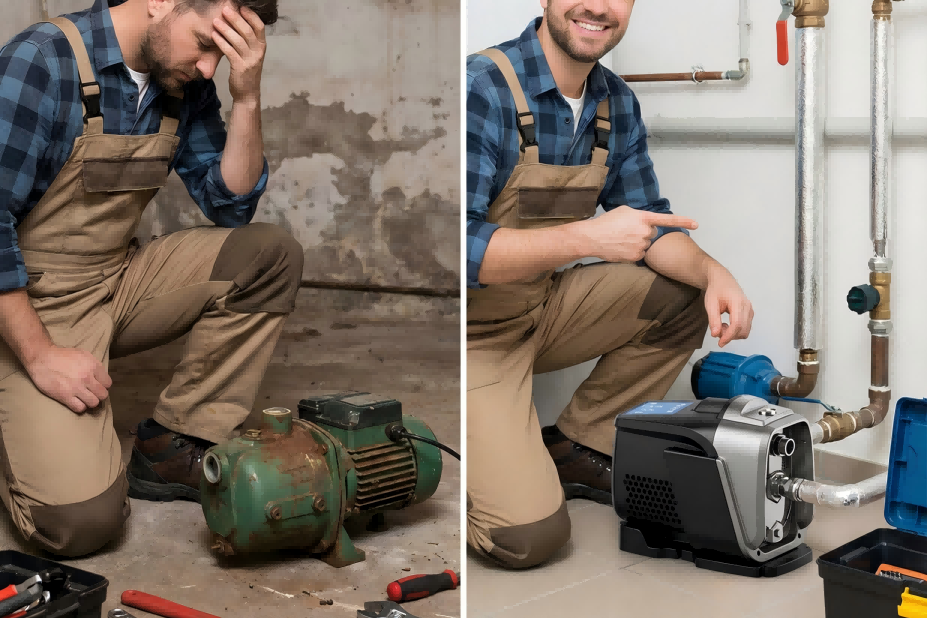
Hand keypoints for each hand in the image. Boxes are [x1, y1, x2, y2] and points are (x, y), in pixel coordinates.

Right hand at [25, 345, 111, 412]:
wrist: (42, 358)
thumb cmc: (63, 355)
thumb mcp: (84, 355)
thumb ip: (94, 366)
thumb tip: (101, 377)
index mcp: (93, 366)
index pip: (108, 384)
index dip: (103, 386)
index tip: (96, 385)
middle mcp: (87, 377)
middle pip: (103, 395)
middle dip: (98, 395)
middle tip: (91, 393)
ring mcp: (76, 388)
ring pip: (94, 403)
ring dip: (90, 402)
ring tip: (84, 398)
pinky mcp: (65, 396)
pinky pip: (80, 408)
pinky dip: (79, 407)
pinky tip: (75, 401)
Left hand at [212, 5, 266, 103]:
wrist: (247, 93)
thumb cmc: (246, 71)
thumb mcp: (250, 54)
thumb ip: (246, 40)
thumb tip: (235, 22)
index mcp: (262, 46)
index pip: (260, 27)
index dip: (251, 16)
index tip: (241, 7)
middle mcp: (258, 52)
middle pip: (248, 31)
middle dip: (235, 19)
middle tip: (224, 9)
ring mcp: (250, 60)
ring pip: (238, 40)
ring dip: (226, 29)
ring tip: (215, 21)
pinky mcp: (240, 68)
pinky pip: (230, 52)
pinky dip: (221, 42)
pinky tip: (214, 35)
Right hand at [579, 206, 698, 262]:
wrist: (592, 238)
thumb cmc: (606, 222)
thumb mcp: (624, 211)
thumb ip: (639, 215)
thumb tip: (647, 222)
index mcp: (642, 218)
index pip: (667, 219)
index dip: (683, 221)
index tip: (696, 224)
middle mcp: (644, 232)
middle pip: (652, 233)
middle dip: (644, 233)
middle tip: (628, 232)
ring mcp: (640, 246)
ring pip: (646, 245)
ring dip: (638, 243)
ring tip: (621, 239)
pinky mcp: (635, 257)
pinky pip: (640, 255)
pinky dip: (632, 252)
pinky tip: (621, 248)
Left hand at [704, 267, 753, 346]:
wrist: (722, 280)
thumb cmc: (716, 291)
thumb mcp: (710, 304)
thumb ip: (713, 320)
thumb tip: (716, 335)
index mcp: (738, 302)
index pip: (737, 324)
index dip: (729, 336)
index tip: (720, 343)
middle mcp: (747, 307)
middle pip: (743, 330)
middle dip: (729, 335)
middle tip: (716, 329)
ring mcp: (750, 310)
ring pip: (745, 331)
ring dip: (733, 334)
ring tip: (721, 325)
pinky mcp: (750, 313)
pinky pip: (745, 328)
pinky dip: (736, 331)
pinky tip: (727, 324)